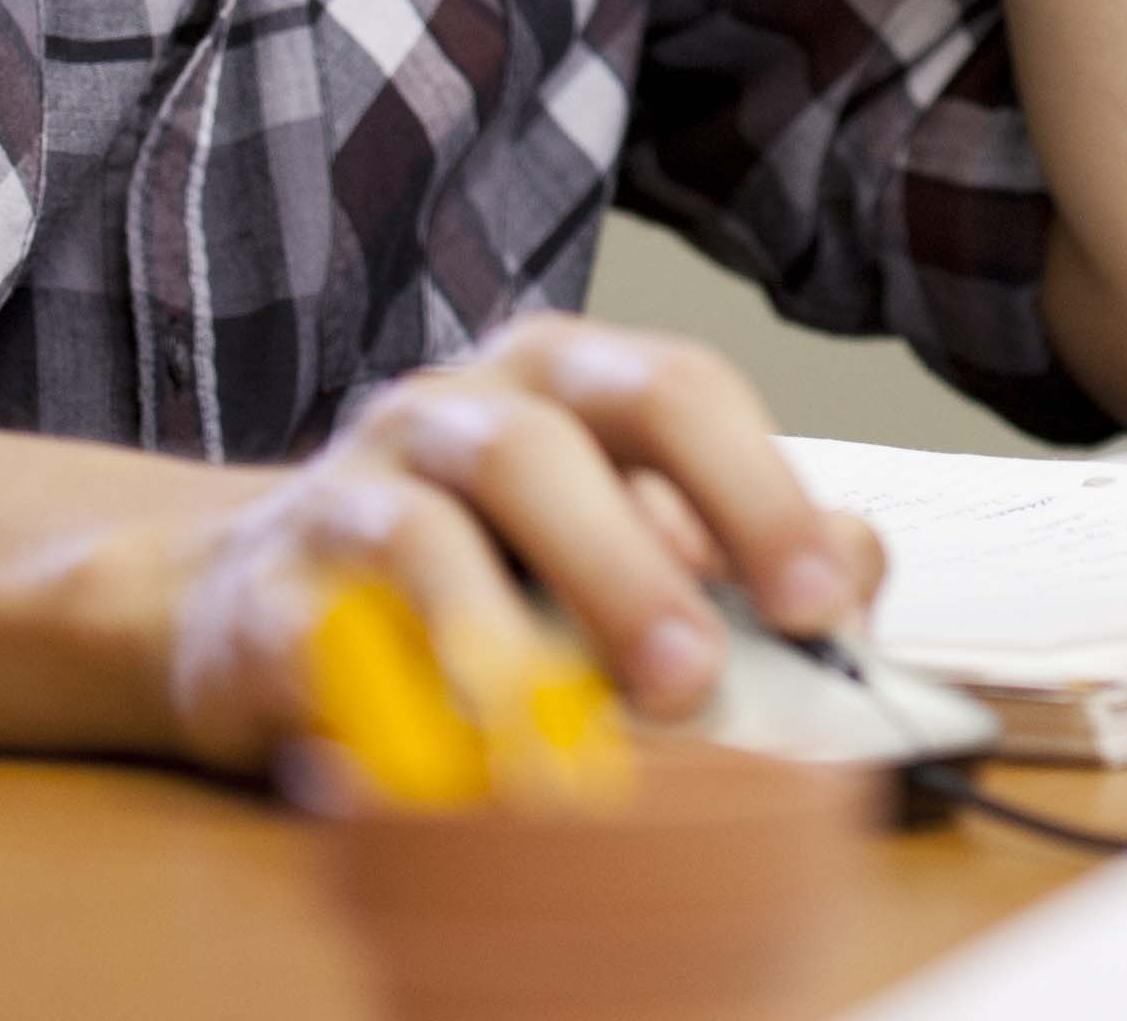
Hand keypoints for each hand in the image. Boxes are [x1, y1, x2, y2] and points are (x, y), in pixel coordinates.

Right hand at [159, 314, 885, 775]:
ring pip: (427, 526)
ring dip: (504, 635)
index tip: (818, 601)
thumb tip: (860, 568)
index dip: (757, 490)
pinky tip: (447, 747)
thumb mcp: (627, 538)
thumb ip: (742, 549)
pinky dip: (390, 692)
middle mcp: (460, 406)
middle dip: (634, 564)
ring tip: (559, 731)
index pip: (679, 389)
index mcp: (568, 379)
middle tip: (694, 679)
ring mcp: (355, 484)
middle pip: (552, 444)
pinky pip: (325, 627)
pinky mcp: (272, 583)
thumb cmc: (486, 566)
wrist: (265, 595)